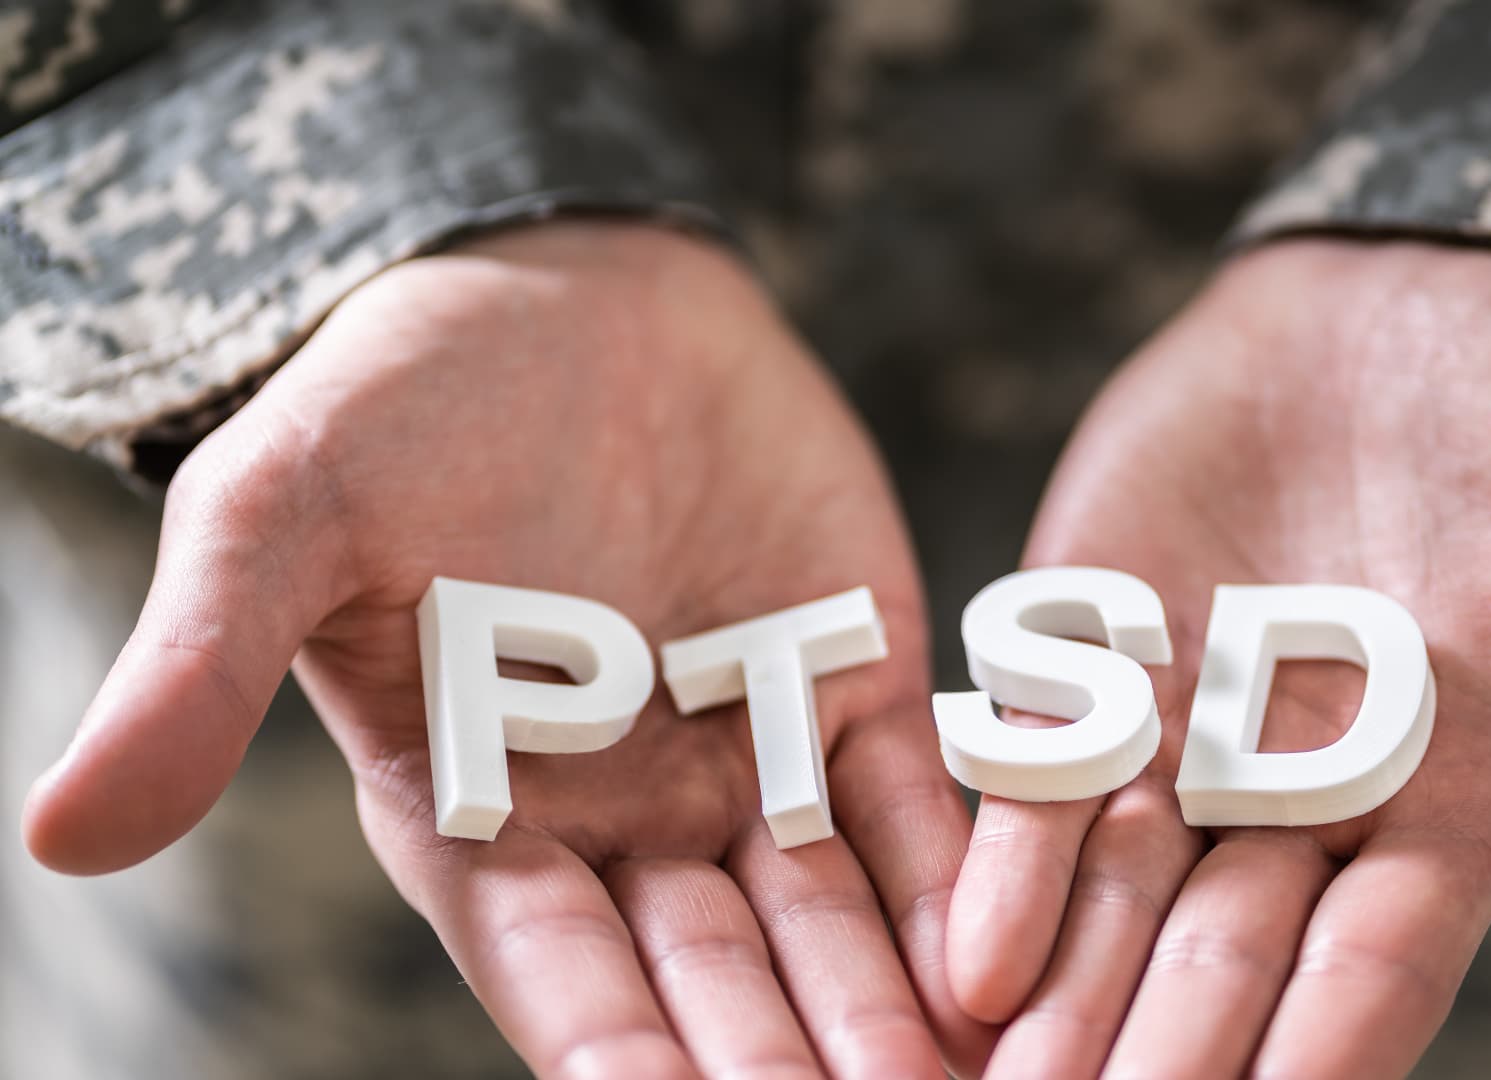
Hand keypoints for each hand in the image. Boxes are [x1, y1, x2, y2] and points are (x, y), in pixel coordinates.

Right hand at [23, 222, 991, 1077]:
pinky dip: (964, 878)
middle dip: (782, 1066)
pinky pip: (917, 802)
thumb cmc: (408, 392)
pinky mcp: (854, 682)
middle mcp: (627, 822)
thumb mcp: (288, 513)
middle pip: (716, 986)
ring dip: (887, 1012)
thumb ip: (202, 665)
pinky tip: (1009, 957)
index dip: (625, 1061)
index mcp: (486, 818)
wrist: (570, 281)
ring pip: (829, 921)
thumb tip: (59, 831)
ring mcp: (751, 759)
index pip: (562, 982)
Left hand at [946, 238, 1490, 1077]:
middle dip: (1170, 1051)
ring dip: (1070, 998)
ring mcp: (1191, 723)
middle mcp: (1312, 786)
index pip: (1389, 955)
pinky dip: (1006, 859)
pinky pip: (1041, 768)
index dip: (1332, 1044)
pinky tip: (965, 958)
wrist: (1408, 294)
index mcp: (1459, 787)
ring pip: (1121, 890)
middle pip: (1235, 956)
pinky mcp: (1099, 644)